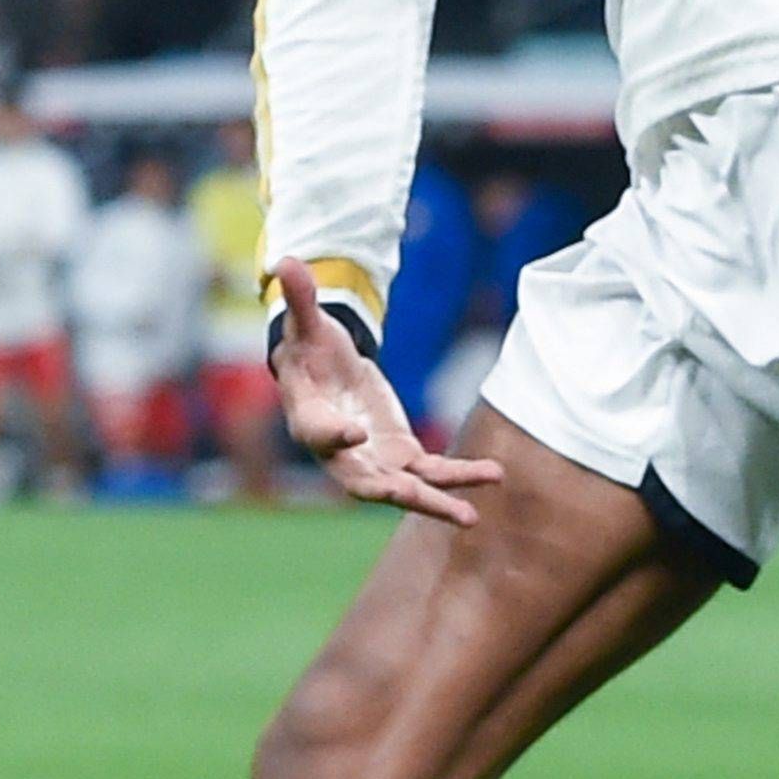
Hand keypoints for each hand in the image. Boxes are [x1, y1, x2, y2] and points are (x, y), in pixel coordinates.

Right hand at [267, 257, 504, 525]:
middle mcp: (343, 455)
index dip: (335, 436)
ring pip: (407, 489)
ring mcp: (375, 462)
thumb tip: (284, 261)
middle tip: (415, 498)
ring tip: (470, 517)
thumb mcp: (306, 324)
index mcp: (310, 422)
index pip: (321, 434)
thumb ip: (300, 300)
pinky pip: (433, 473)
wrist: (328, 376)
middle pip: (365, 483)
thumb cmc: (310, 350)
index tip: (352, 433)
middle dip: (394, 493)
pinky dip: (460, 476)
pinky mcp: (402, 457)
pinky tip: (494, 476)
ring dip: (437, 501)